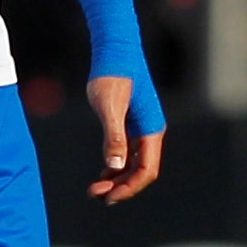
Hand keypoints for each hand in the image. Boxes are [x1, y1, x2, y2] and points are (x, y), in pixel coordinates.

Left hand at [84, 75, 164, 204]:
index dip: (130, 187)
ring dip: (118, 178)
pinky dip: (117, 165)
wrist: (114, 50)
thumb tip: (116, 166)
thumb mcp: (109, 107)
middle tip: (96, 194)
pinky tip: (104, 171)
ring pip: (134, 163)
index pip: (146, 170)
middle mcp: (150, 131)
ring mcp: (142, 128)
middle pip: (141, 170)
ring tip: (96, 187)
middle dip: (121, 186)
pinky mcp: (132, 123)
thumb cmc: (112, 74)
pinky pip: (129, 152)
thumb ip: (114, 136)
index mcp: (151, 129)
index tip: (109, 197)